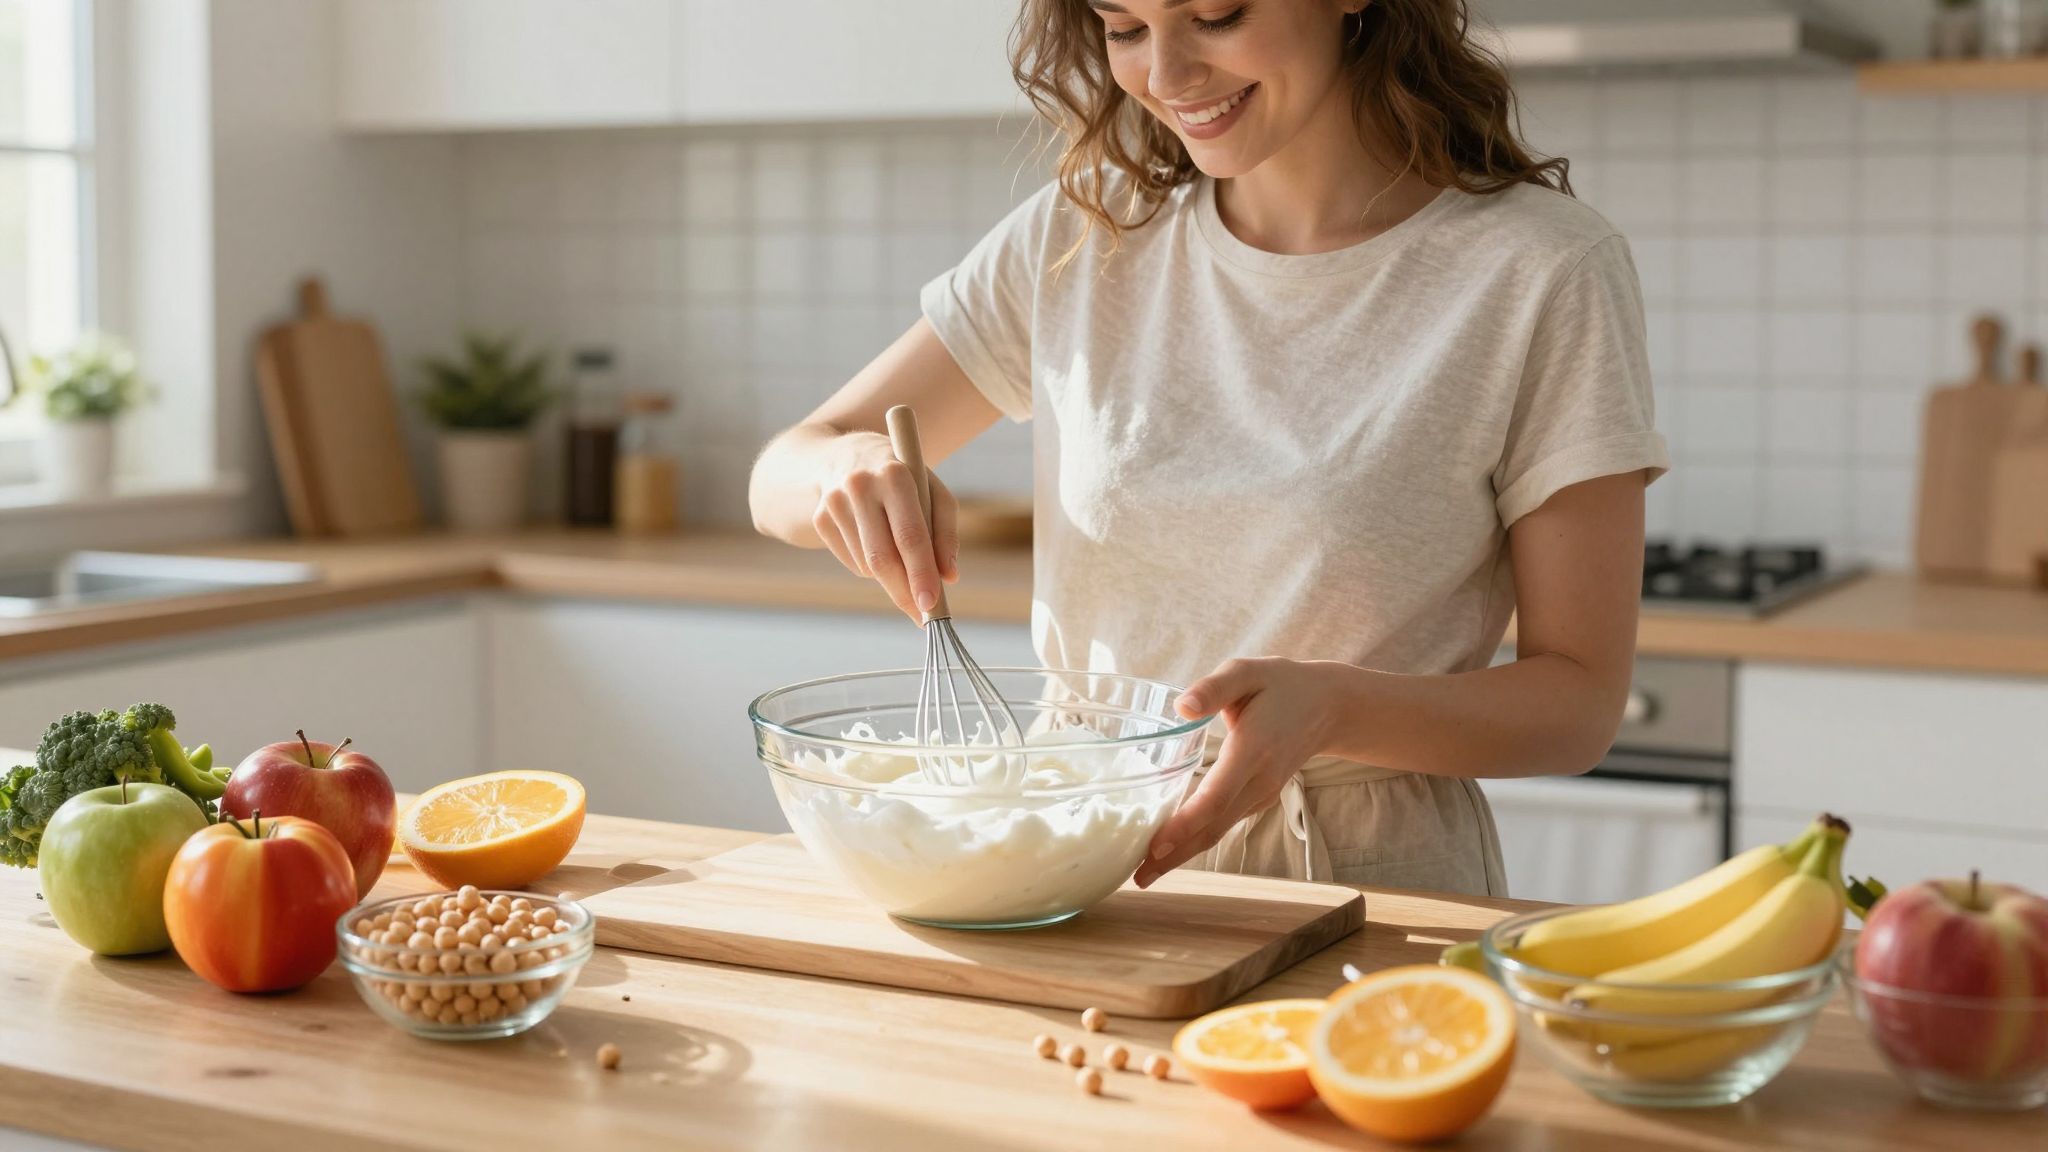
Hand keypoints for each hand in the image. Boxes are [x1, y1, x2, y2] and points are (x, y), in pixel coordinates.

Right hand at [810, 433, 958, 622]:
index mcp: (894, 474)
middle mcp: (859, 486)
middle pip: (882, 558)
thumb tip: (948, 577)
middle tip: (922, 616)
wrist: (841, 455)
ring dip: (891, 577)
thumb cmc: (900, 477)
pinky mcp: (819, 518)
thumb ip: (944, 532)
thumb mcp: (931, 490)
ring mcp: (833, 503)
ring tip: (901, 557)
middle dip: (904, 592)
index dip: (922, 573)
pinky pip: (852, 562)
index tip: (932, 605)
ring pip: (867, 565)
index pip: (910, 534)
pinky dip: (871, 567)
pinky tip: (874, 541)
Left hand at [1134, 658, 1349, 888]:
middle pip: (1213, 827)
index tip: (1155, 845)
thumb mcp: (1247, 672)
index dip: (1186, 822)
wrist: (1327, 707)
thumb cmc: (1279, 685)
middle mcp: (1258, 780)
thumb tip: (1181, 708)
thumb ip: (1214, 688)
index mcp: (1252, 749)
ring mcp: (1260, 795)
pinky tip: (1168, 852)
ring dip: (1181, 855)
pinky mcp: (1257, 800)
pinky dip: (1195, 842)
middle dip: (1174, 855)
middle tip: (1136, 878)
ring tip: (1144, 874)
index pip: (1217, 795)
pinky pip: (1223, 825)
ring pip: (1217, 831)